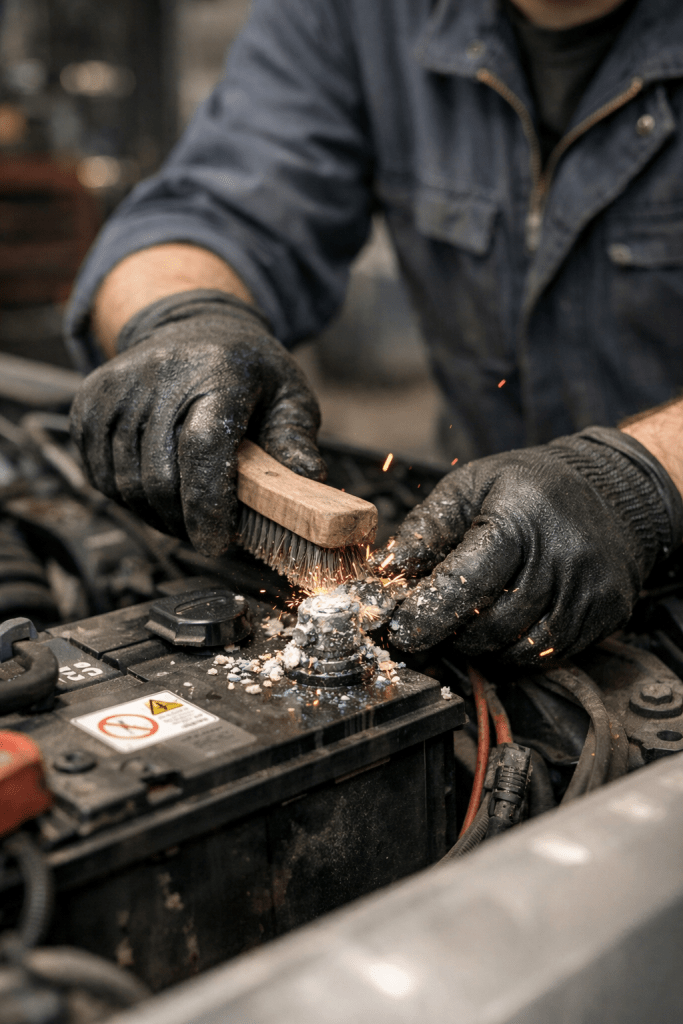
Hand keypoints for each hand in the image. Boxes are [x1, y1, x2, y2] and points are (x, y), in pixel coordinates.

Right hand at [70, 290, 325, 555]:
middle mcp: (161, 373)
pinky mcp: (88, 401)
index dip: (207, 504)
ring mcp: (118, 386)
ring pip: (127, 483)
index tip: (217, 542)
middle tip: (209, 533)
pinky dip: (128, 497)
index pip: (203, 445)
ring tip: (185, 512)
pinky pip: (101, 475)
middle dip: (185, 521)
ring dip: (157, 515)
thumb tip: (309, 481)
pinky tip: (157, 490)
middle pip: (160, 475)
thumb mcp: (289, 394)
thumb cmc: (248, 370)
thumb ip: (296, 439)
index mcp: (219, 370)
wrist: (192, 325)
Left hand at [382, 428, 681, 662]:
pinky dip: (517, 651)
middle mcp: (561, 556)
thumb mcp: (471, 486)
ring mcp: (589, 589)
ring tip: (468, 625)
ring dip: (483, 648)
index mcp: (521, 519)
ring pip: (519, 649)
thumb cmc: (531, 487)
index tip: (401, 630)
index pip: (467, 583)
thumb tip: (387, 572)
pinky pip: (550, 655)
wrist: (611, 491)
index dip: (429, 614)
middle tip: (431, 628)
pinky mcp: (606, 613)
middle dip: (451, 634)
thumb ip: (427, 528)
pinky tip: (504, 628)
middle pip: (491, 624)